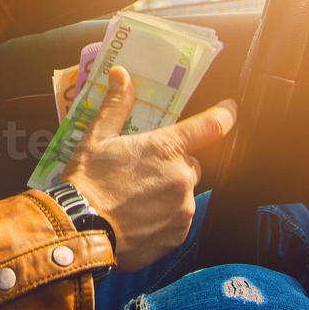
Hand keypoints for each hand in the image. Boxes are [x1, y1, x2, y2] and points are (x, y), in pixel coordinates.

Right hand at [61, 67, 236, 270]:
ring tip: (134, 199)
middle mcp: (182, 178)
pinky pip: (177, 220)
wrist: (79, 231)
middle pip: (191, 164)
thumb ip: (116, 105)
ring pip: (183, 194)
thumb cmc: (87, 181)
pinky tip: (138, 219)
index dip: (224, 115)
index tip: (229, 109)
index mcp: (166, 148)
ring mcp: (182, 209)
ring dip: (167, 193)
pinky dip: (163, 218)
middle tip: (143, 171)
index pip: (211, 126)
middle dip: (173, 164)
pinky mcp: (177, 235)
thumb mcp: (96, 138)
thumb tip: (121, 74)